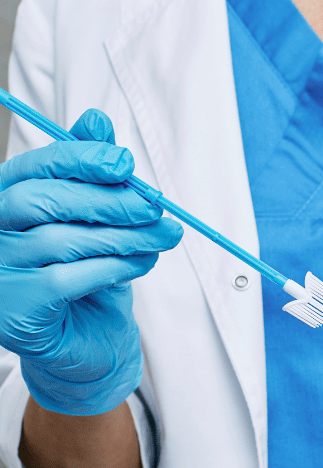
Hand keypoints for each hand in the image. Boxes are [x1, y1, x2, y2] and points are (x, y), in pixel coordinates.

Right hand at [0, 109, 182, 414]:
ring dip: (121, 235)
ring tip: (162, 236)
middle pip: (40, 201)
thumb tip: (98, 121)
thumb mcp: (94, 222)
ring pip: (58, 240)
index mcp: (4, 203)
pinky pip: (65, 279)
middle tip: (156, 204)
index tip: (124, 162)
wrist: (87, 346)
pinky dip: (113, 267)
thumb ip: (92, 175)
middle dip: (106, 199)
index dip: (77, 159)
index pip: (32, 169)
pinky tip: (143, 263)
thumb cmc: (86, 277)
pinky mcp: (13, 311)